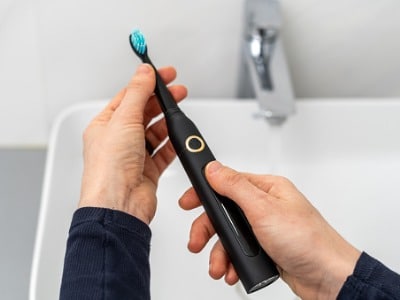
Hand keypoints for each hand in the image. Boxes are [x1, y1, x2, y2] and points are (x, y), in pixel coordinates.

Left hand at [79, 64, 186, 223]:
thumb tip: (144, 73)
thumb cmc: (109, 169)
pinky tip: (178, 136)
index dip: (147, 83)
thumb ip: (137, 93)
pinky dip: (172, 144)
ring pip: (155, 132)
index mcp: (105, 125)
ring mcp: (133, 156)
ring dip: (167, 122)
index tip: (164, 75)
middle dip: (162, 101)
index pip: (128, 97)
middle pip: (144, 113)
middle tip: (179, 91)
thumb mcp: (124, 120)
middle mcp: (118, 140)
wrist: (119, 204)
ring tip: (180, 112)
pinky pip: (163, 152)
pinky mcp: (147, 170)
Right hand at [179, 161, 360, 298]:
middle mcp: (264, 206)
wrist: (328, 278)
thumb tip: (213, 168)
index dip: (204, 192)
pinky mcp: (265, 248)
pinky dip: (232, 262)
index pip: (226, 183)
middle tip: (197, 242)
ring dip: (219, 252)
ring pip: (229, 235)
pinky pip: (239, 251)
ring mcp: (264, 228)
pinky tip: (233, 270)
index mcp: (265, 189)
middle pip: (223, 213)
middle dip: (208, 230)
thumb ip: (235, 187)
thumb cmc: (308, 241)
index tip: (187, 201)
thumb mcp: (264, 209)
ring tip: (219, 266)